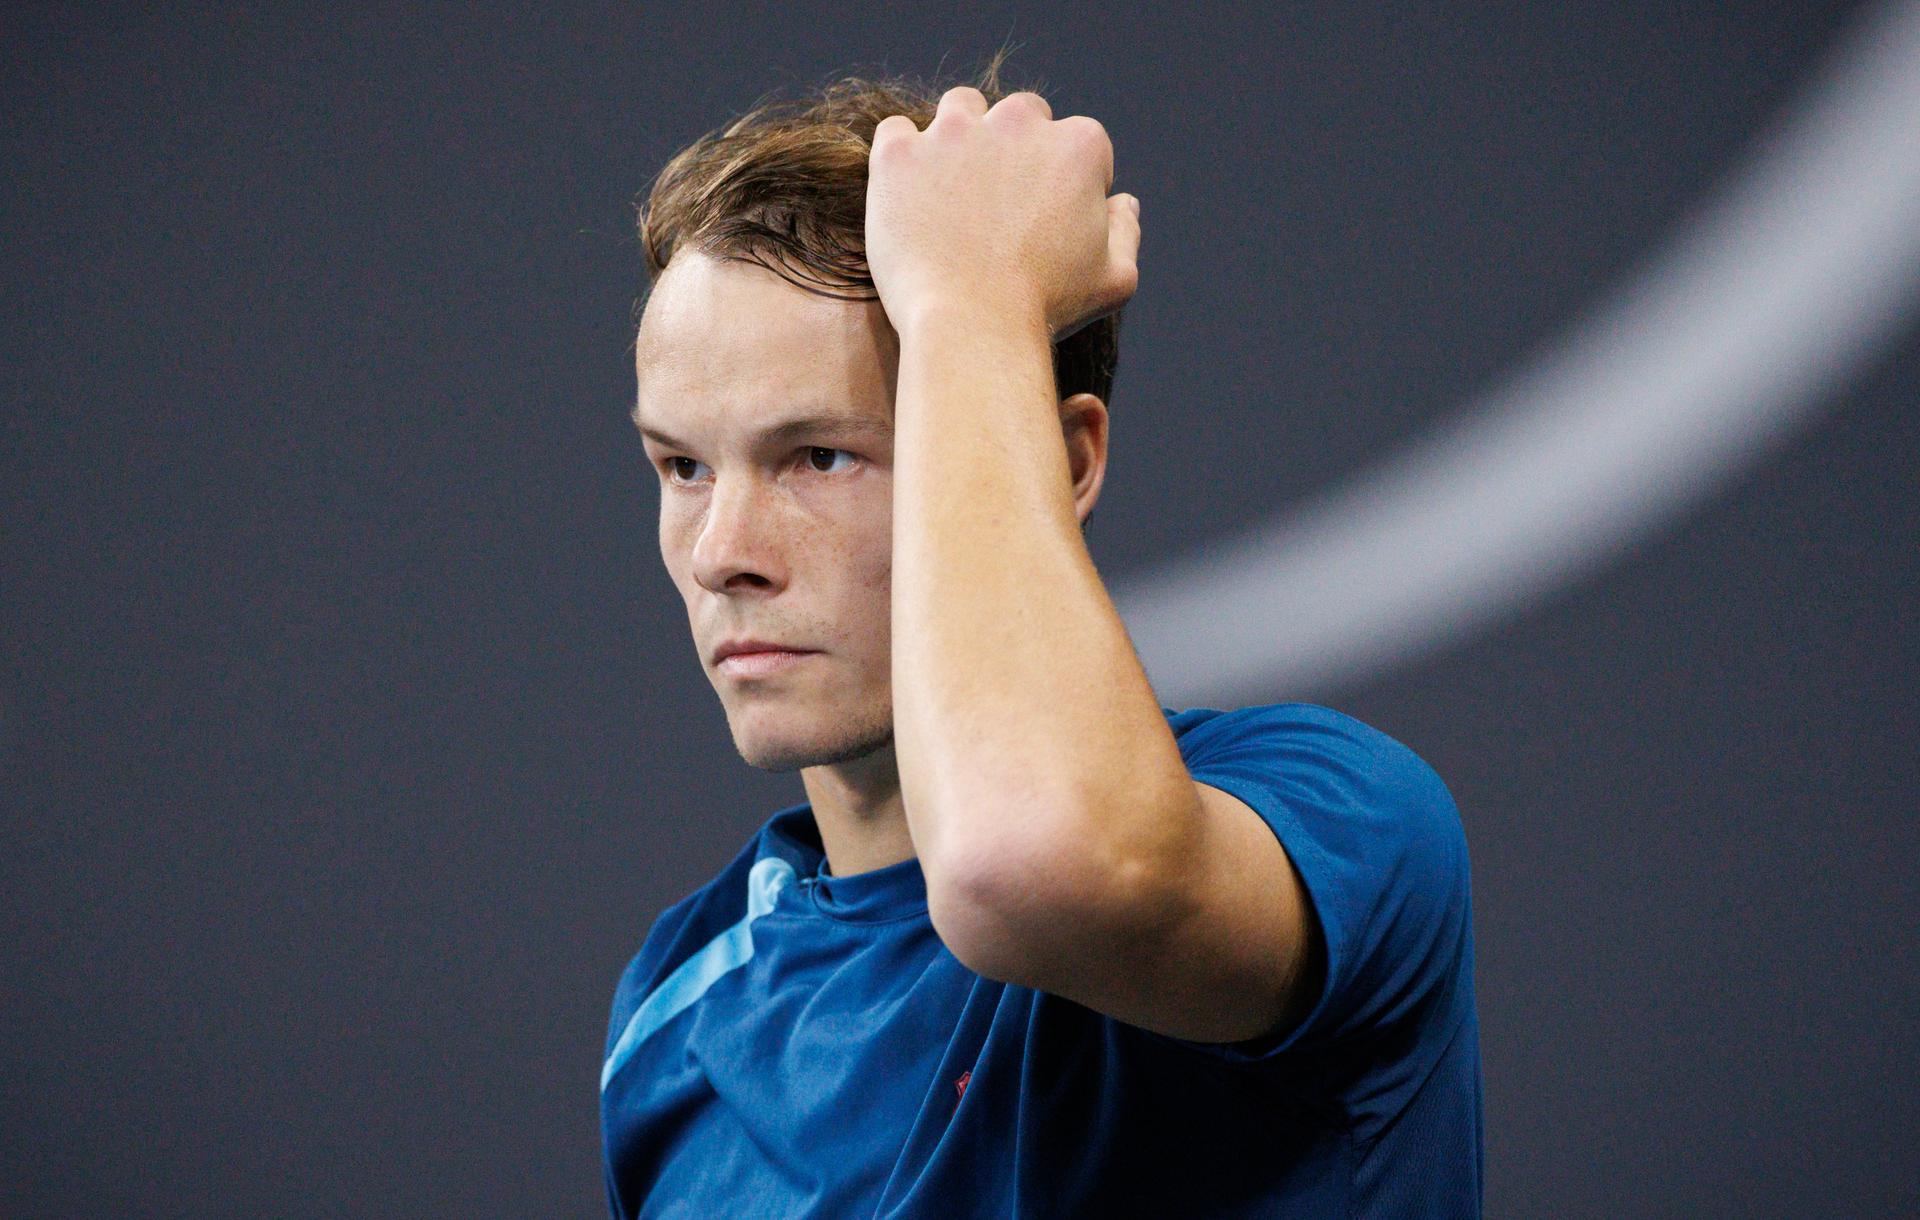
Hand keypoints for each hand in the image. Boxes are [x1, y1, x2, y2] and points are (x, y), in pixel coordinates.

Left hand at [864, 87, 1139, 340]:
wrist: (970, 328)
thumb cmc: (1046, 311)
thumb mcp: (1113, 280)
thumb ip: (1125, 232)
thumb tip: (1121, 202)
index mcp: (1078, 145)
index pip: (1077, 142)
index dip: (1066, 179)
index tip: (1046, 217)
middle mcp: (1019, 122)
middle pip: (1019, 116)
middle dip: (1013, 149)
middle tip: (995, 203)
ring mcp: (955, 132)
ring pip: (959, 109)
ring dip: (960, 138)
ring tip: (950, 189)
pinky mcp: (901, 153)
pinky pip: (896, 132)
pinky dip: (903, 157)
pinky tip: (908, 193)